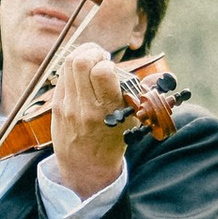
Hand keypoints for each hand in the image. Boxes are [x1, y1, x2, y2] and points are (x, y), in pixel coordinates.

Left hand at [47, 40, 134, 199]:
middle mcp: (86, 106)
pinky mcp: (56, 105)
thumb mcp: (132, 122)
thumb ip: (143, 96)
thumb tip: (161, 76)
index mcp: (108, 110)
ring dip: (81, 55)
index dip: (107, 63)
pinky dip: (72, 68)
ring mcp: (68, 106)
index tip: (111, 68)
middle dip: (92, 51)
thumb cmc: (113, 141)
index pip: (102, 71)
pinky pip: (61, 75)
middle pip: (81, 62)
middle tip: (100, 57)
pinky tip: (81, 74)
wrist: (86, 167)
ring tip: (92, 60)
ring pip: (68, 64)